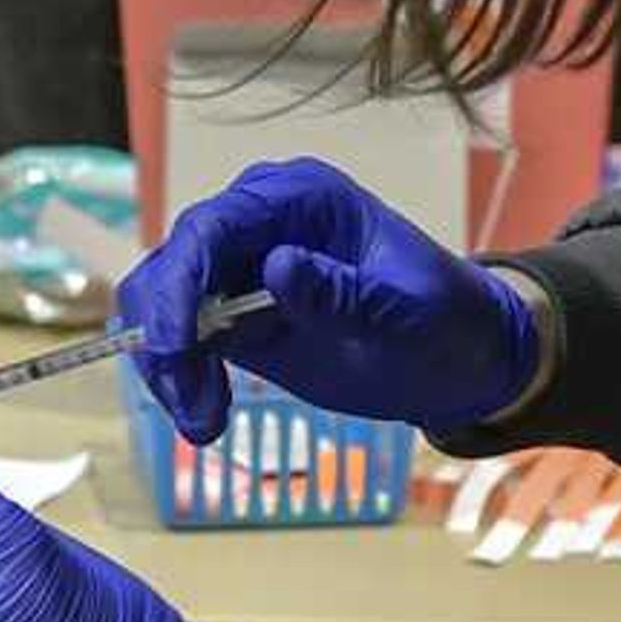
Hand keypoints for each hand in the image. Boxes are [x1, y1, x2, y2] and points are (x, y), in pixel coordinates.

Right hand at [118, 157, 538, 442]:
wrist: (458, 358)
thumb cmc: (446, 320)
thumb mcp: (409, 311)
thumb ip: (346, 293)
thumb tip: (279, 266)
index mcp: (301, 197)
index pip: (216, 225)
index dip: (182, 281)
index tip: (176, 344)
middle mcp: (258, 222)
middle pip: (173, 262)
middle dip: (166, 336)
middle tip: (193, 405)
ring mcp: (240, 268)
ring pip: (162, 302)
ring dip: (167, 365)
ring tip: (204, 423)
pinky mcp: (234, 315)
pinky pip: (179, 339)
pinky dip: (179, 378)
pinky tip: (206, 419)